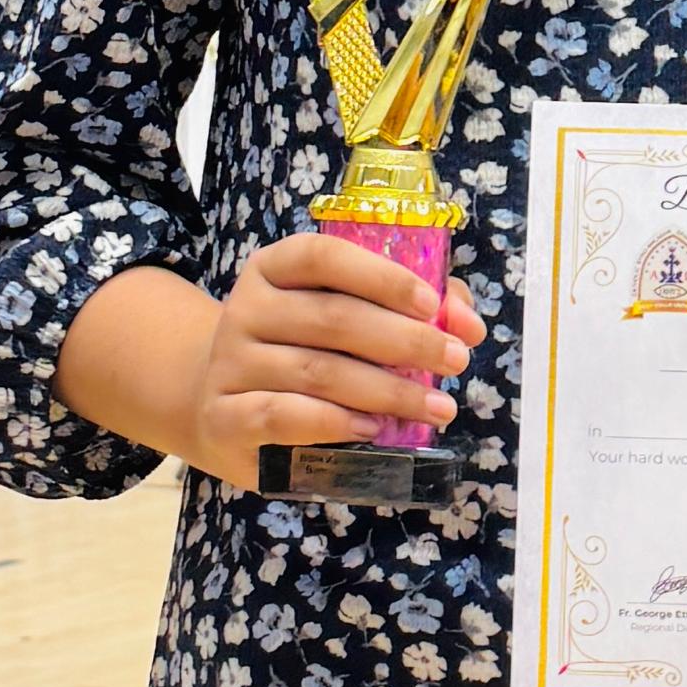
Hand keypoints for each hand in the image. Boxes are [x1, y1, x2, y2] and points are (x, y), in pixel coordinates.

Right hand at [178, 232, 483, 487]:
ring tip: (437, 408)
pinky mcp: (225, 417)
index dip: (382, 277)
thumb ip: (408, 308)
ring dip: (387, 391)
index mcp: (273, 269)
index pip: (324, 257)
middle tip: (455, 361)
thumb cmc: (302, 354)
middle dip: (405, 340)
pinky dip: (335, 422)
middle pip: (332, 318)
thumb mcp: (345, 317)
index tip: (433, 304)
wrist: (221, 407)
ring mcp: (230, 364)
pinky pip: (283, 416)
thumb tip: (466, 323)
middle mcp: (246, 309)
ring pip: (318, 371)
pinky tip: (375, 428)